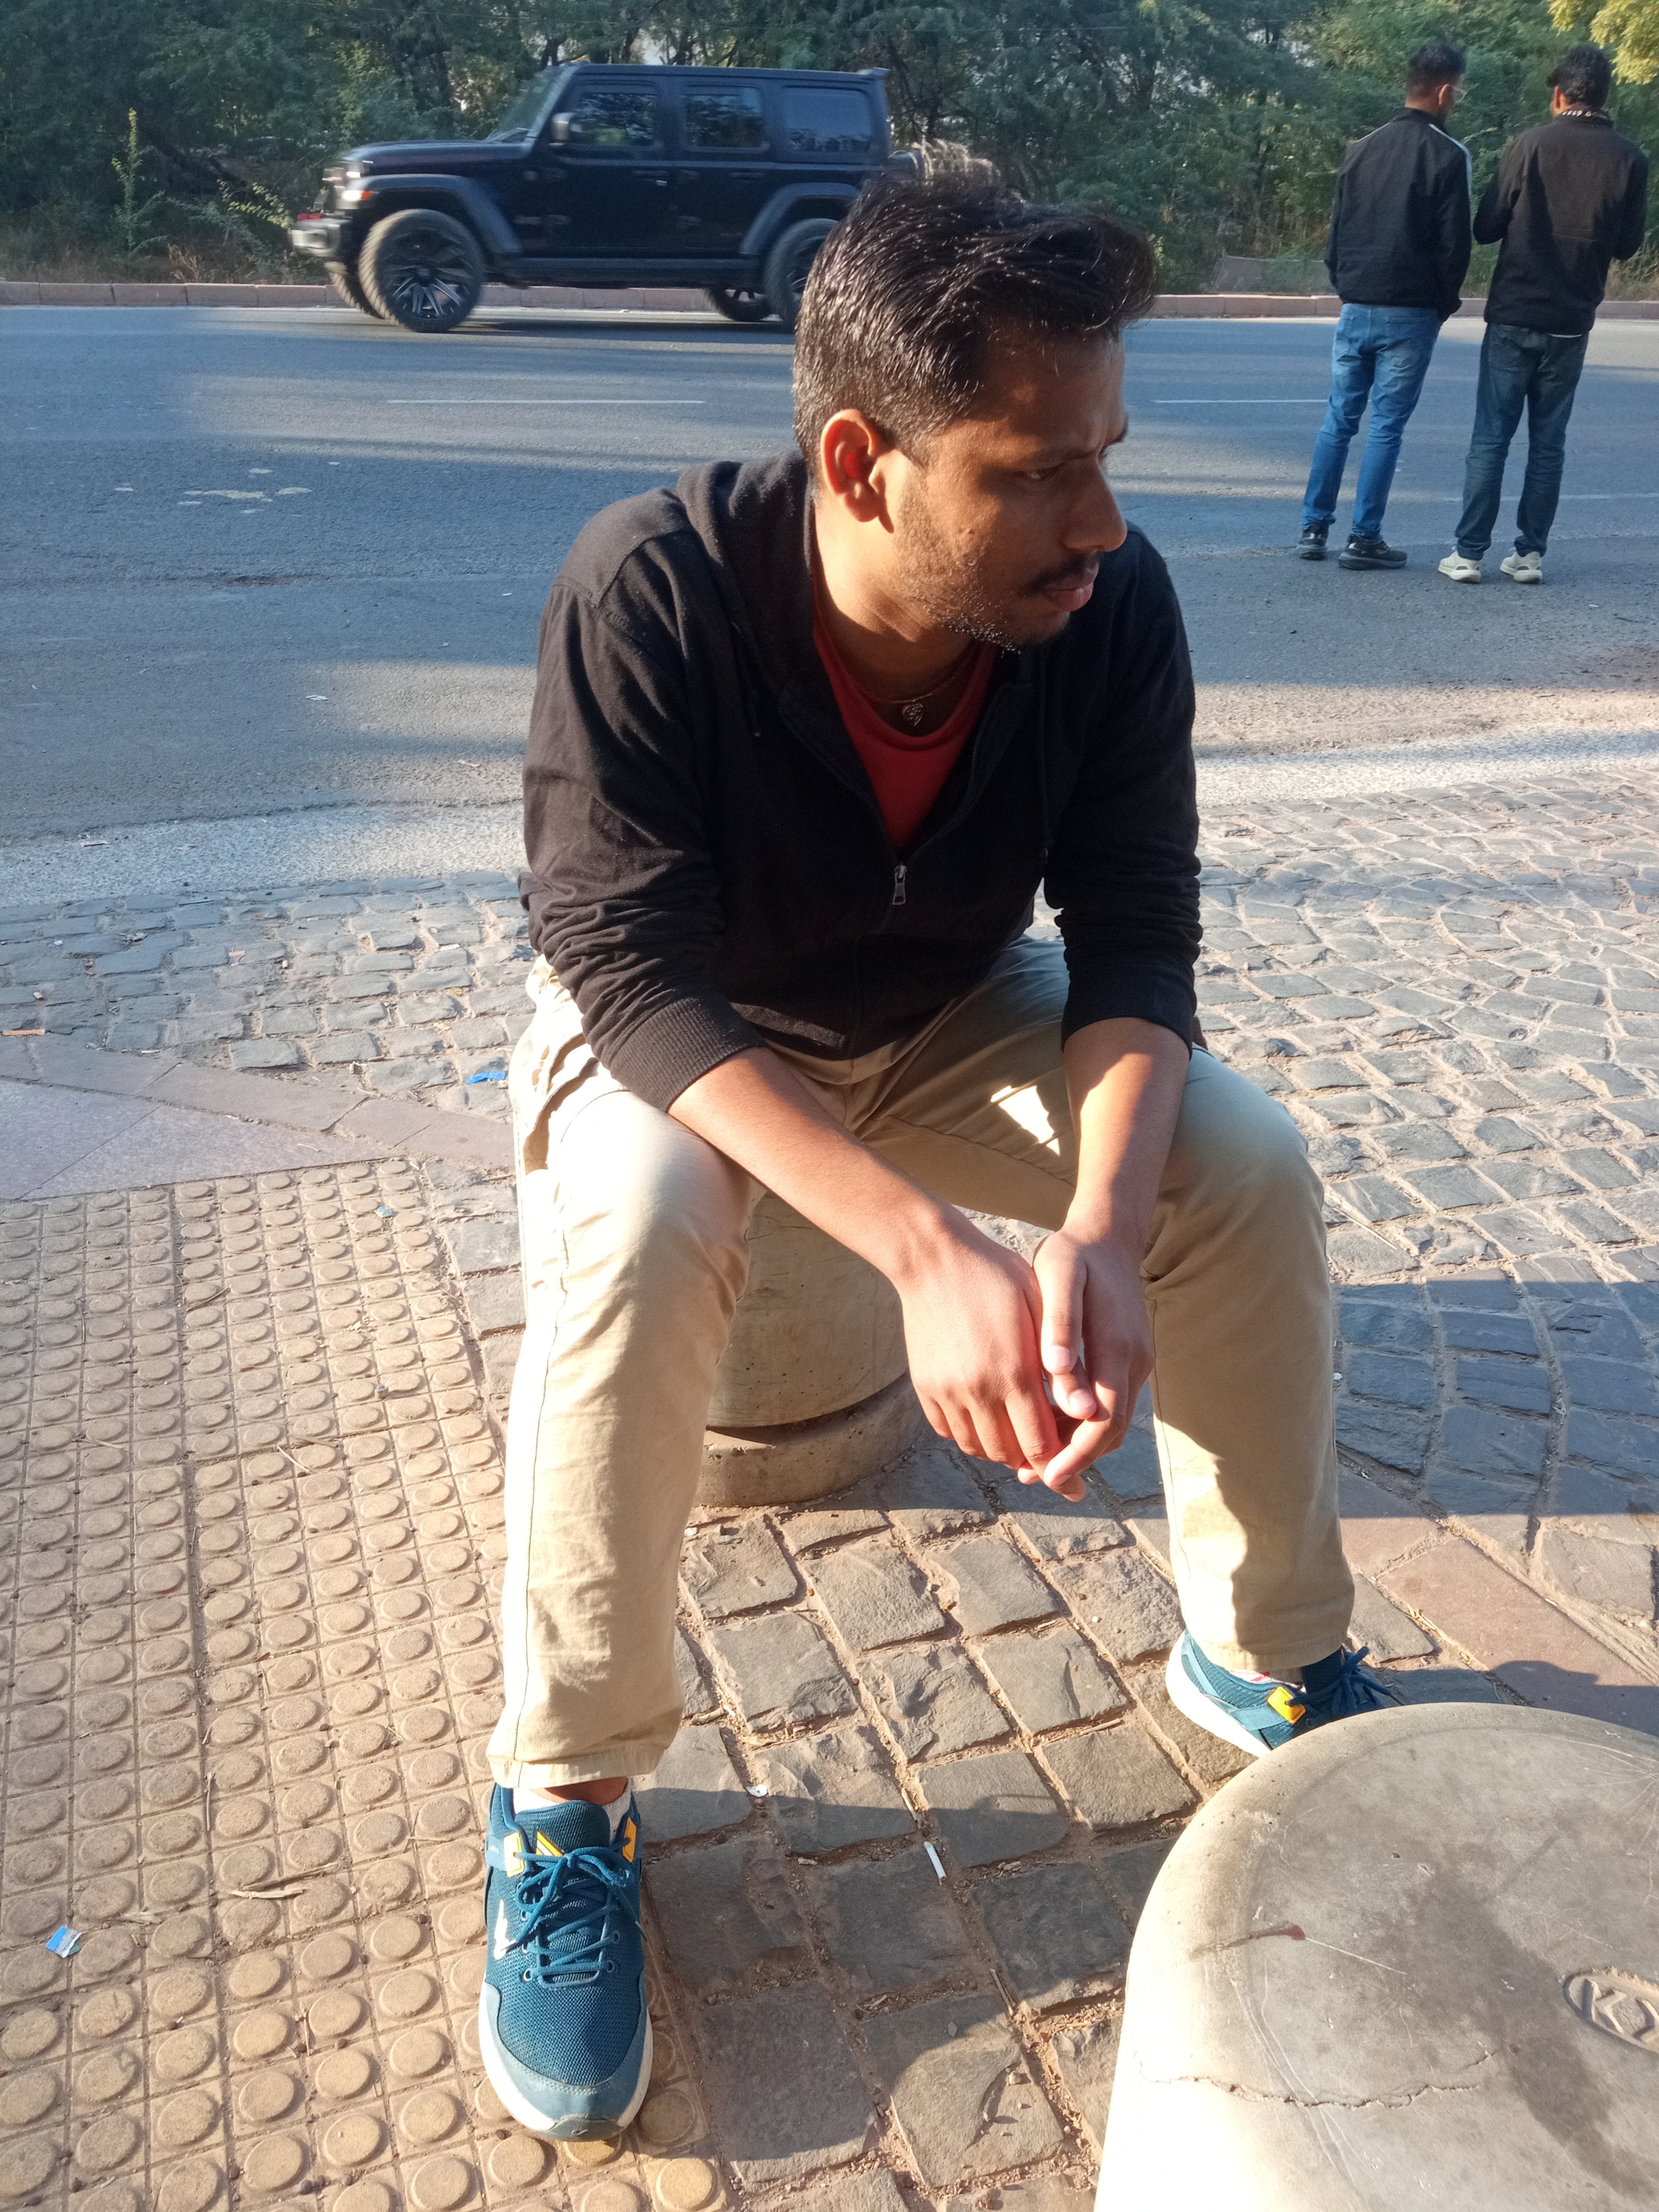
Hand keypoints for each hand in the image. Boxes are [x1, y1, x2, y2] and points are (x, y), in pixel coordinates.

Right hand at [895, 1217, 1060, 1479]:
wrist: (934, 1258)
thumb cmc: (998, 1277)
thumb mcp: (1041, 1310)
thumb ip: (1061, 1365)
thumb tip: (1084, 1414)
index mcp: (1013, 1372)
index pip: (1040, 1444)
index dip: (1061, 1471)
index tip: (1076, 1488)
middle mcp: (977, 1390)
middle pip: (1010, 1454)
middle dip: (1033, 1463)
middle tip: (1051, 1462)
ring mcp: (947, 1390)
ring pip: (979, 1447)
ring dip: (1002, 1451)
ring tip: (1020, 1441)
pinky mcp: (925, 1386)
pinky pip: (950, 1431)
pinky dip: (971, 1437)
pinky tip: (988, 1422)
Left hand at [1029, 1230, 1151, 1498]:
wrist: (1109, 1235)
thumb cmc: (1074, 1256)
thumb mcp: (1060, 1279)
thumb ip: (1061, 1327)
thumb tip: (1060, 1375)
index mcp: (1117, 1346)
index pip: (1104, 1420)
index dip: (1077, 1453)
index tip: (1045, 1473)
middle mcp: (1135, 1360)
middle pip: (1112, 1430)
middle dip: (1076, 1460)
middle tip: (1033, 1476)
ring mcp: (1137, 1361)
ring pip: (1114, 1421)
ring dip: (1081, 1446)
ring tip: (1036, 1460)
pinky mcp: (1131, 1359)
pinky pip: (1112, 1404)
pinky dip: (1085, 1424)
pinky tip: (1051, 1424)